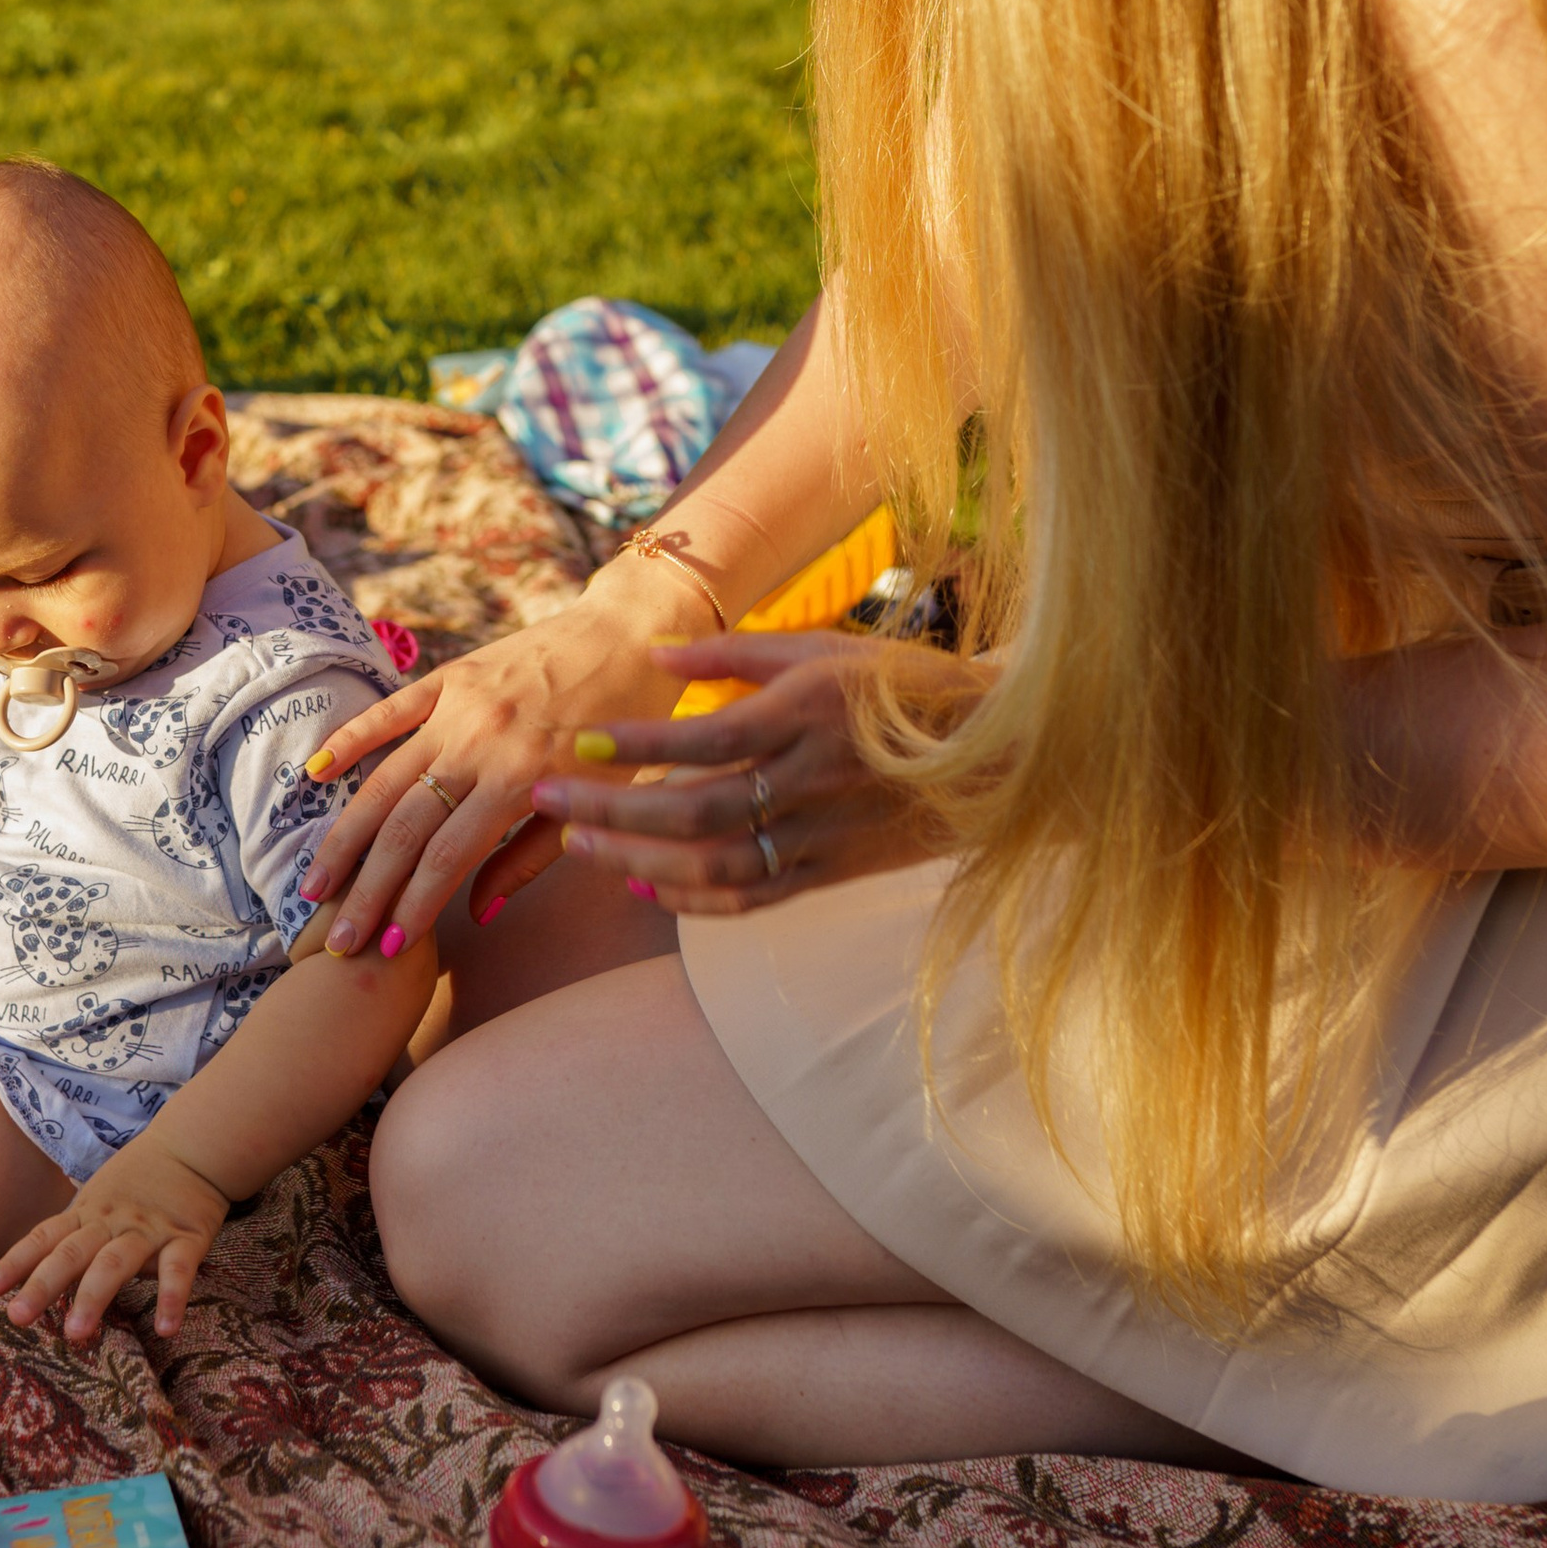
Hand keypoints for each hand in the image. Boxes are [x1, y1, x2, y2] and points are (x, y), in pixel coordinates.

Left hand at [0, 1142, 232, 1346]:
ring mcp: (149, 1229)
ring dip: (93, 1297)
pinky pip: (178, 1270)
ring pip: (115, 1263)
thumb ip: (73, 1233)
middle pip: (71, 1253)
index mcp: (87, 1213)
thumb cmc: (139, 1180)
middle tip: (18, 1317)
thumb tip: (33, 1271)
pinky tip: (166, 1329)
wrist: (193, 1147)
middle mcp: (111, 1221)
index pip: (45, 1237)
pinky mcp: (187, 1238)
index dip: (16, 1262)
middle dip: (42, 1285)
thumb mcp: (98, 1198)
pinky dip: (172, 1298)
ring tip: (77, 1334)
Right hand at [291, 577, 701, 957]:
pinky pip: (389, 712)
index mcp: (521, 781)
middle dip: (367, 891)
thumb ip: (533, 858)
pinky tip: (314, 775)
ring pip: (385, 781)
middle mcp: (480, 744)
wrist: (633, 634)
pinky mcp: (451, 677)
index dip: (412, 908)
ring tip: (313, 883)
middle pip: (404, 830)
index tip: (386, 949)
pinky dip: (350, 742)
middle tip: (335, 940)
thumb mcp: (599, 802)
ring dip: (345, 838)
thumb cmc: (628, 729)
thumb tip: (479, 914)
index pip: (445, 858)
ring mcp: (459, 708)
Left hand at [530, 630, 972, 913]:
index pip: (709, 739)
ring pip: (716, 866)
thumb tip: (651, 659)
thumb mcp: (825, 647)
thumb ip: (732, 654)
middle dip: (613, 809)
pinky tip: (642, 883)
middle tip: (547, 797)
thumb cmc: (902, 687)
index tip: (575, 742)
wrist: (1000, 756)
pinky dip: (690, 899)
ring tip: (577, 843)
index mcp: (811, 715)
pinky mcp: (830, 873)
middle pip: (697, 811)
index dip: (638, 747)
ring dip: (637, 858)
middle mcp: (814, 780)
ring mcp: (822, 836)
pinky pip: (750, 898)